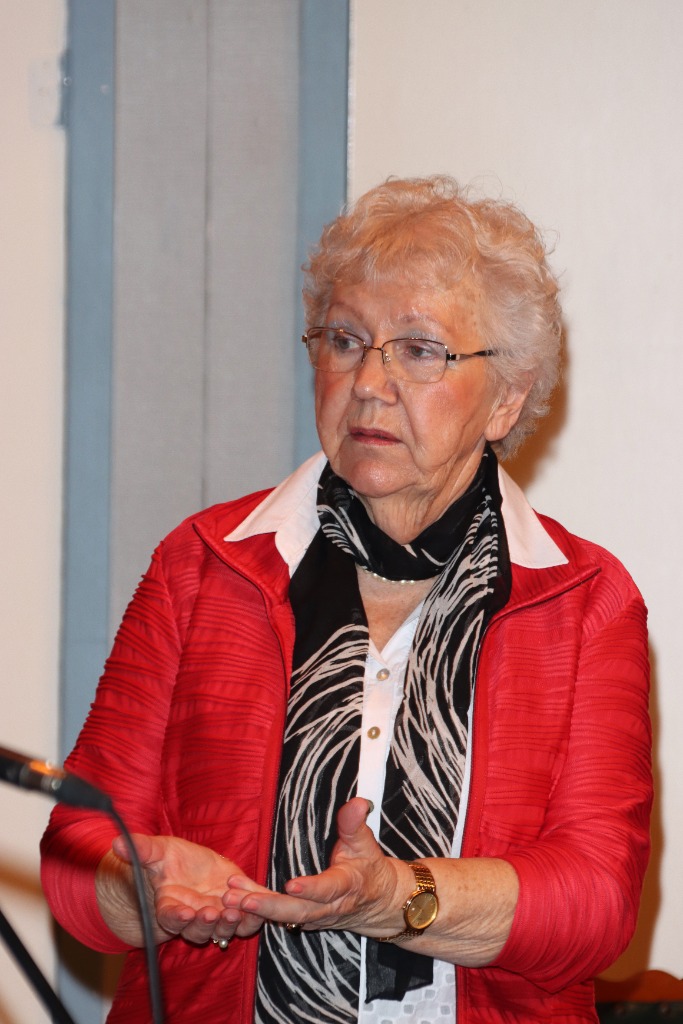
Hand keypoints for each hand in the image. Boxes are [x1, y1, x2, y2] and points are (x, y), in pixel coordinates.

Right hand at [96, 834, 264, 947]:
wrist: (191, 866)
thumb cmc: (169, 860)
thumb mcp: (156, 851)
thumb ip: (140, 849)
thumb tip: (116, 842)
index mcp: (170, 907)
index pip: (170, 918)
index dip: (176, 918)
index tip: (182, 913)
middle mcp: (193, 918)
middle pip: (198, 930)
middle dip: (206, 924)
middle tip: (212, 914)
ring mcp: (216, 917)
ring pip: (223, 930)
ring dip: (229, 923)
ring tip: (234, 911)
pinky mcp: (237, 909)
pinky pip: (247, 920)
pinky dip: (253, 915)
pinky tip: (257, 903)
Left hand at [222, 798, 410, 937]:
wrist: (378, 903)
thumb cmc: (369, 868)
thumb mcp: (366, 843)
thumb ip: (355, 824)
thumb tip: (359, 802)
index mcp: (346, 886)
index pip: (327, 889)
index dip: (310, 889)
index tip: (290, 886)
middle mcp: (329, 907)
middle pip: (298, 911)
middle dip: (269, 906)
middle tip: (242, 898)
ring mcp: (315, 917)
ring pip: (284, 917)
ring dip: (257, 909)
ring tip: (230, 896)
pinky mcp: (304, 919)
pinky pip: (279, 918)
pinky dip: (257, 912)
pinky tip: (233, 901)